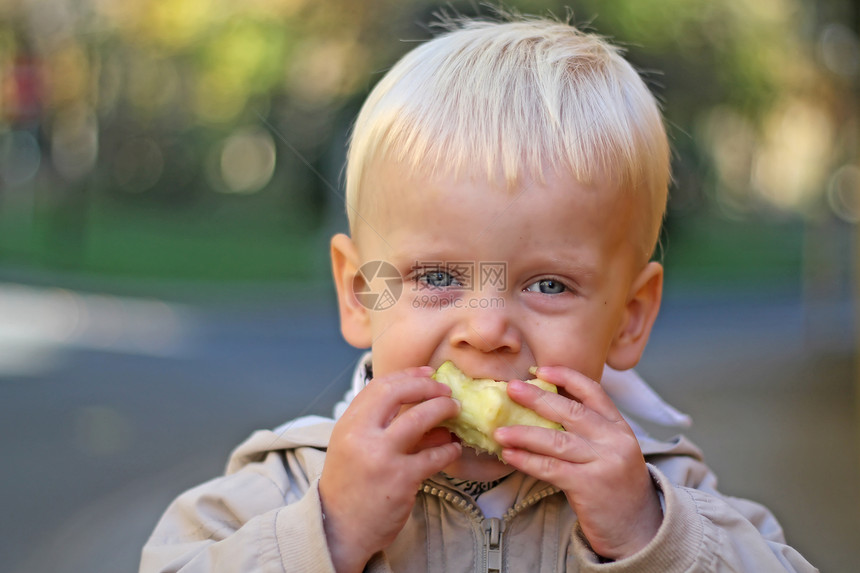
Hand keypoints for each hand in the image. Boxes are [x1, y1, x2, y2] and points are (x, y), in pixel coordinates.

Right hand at [319, 366, 461, 571]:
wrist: (339, 529)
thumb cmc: (350, 486)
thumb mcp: (354, 448)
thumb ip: (381, 425)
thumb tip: (422, 406)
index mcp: (348, 424)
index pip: (380, 386)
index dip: (408, 376)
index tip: (428, 374)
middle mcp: (362, 436)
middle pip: (399, 394)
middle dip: (428, 387)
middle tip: (446, 392)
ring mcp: (382, 457)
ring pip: (420, 419)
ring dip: (443, 410)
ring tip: (455, 411)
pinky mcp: (401, 479)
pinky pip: (434, 456)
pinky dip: (449, 449)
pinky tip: (454, 448)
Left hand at [494, 366, 661, 560]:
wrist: (639, 529)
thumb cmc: (616, 488)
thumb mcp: (612, 452)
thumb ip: (589, 431)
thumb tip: (545, 409)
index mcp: (619, 427)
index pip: (593, 391)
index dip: (566, 377)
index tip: (540, 369)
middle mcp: (614, 440)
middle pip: (570, 412)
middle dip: (537, 398)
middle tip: (511, 388)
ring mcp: (604, 462)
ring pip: (556, 440)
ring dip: (524, 433)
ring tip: (499, 430)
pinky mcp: (589, 486)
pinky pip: (551, 468)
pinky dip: (527, 460)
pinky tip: (509, 455)